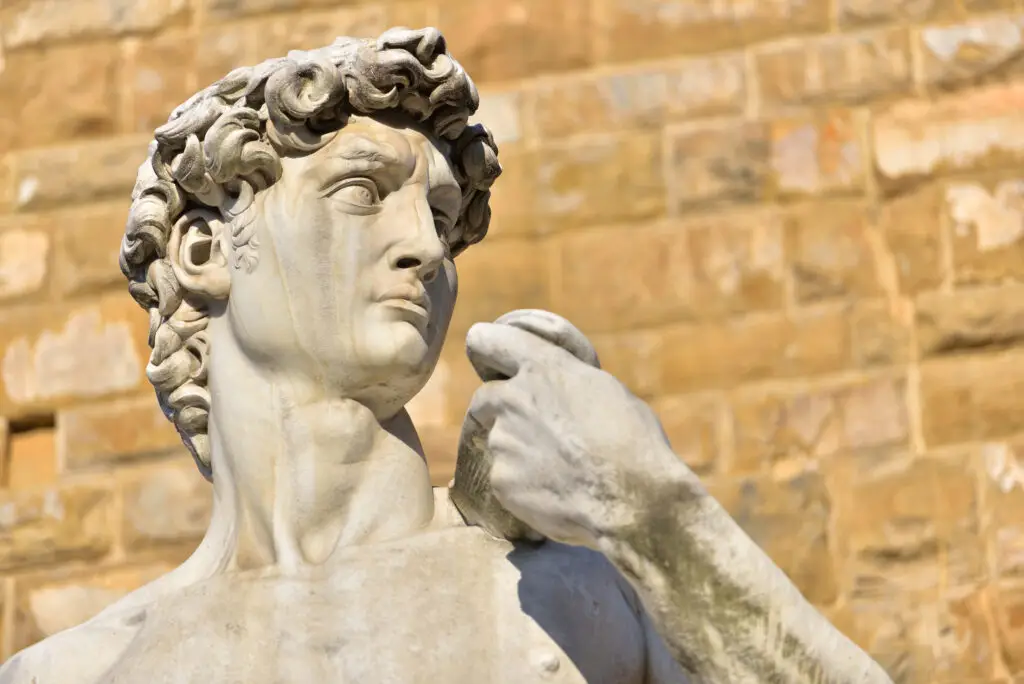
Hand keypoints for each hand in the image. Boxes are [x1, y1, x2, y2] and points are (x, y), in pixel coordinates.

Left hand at [465, 317, 684, 549]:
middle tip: (537, 429)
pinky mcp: (501, 479)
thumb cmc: (632, 441)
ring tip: (558, 466)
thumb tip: (560, 387)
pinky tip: (554, 490)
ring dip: (518, 448)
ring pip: (499, 439)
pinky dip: (523, 483)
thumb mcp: (606, 390)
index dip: (488, 349)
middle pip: (486, 397)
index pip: (487, 340)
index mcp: (542, 367)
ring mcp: (503, 441)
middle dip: (504, 409)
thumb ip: (568, 381)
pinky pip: (505, 476)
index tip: (492, 360)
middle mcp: (513, 398)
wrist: (633, 499)